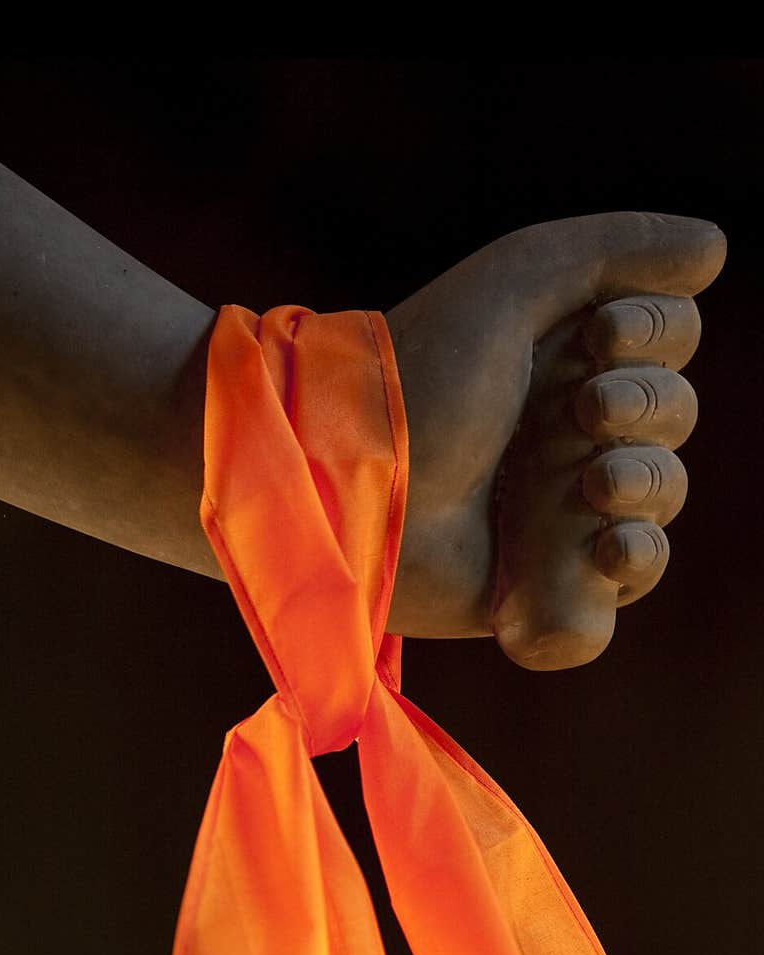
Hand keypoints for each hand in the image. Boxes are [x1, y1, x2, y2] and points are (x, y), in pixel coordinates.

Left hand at [385, 212, 726, 667]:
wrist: (356, 485)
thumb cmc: (427, 375)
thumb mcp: (514, 281)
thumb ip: (613, 250)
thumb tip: (715, 247)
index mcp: (564, 359)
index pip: (669, 340)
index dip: (659, 335)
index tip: (602, 338)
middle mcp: (568, 433)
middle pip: (673, 416)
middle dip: (648, 409)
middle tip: (585, 411)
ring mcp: (559, 511)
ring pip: (661, 497)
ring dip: (646, 482)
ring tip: (594, 482)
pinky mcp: (545, 584)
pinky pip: (621, 589)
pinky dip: (629, 567)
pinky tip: (607, 548)